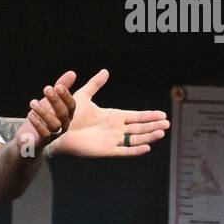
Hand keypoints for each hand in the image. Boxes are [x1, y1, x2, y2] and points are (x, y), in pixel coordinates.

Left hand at [16, 70, 75, 153]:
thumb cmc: (42, 118)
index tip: (58, 86)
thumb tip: (72, 73)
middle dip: (56, 101)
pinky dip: (38, 124)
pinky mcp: (43, 142)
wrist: (28, 138)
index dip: (66, 96)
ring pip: (55, 125)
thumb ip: (61, 87)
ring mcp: (54, 135)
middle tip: (46, 89)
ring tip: (33, 103)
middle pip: (64, 114)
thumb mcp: (50, 100)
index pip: (71, 106)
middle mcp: (64, 125)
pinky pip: (44, 134)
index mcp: (67, 115)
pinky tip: (30, 114)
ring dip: (44, 112)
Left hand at [46, 68, 170, 157]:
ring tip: (161, 133)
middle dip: (153, 126)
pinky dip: (135, 150)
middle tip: (167, 124)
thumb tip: (105, 71)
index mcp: (113, 117)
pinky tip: (146, 148)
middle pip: (139, 128)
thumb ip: (95, 84)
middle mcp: (115, 129)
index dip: (149, 116)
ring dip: (148, 137)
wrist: (56, 130)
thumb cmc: (68, 115)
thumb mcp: (83, 96)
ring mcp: (111, 140)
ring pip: (135, 139)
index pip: (136, 116)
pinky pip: (123, 151)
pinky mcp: (105, 150)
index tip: (162, 114)